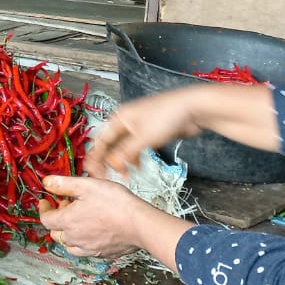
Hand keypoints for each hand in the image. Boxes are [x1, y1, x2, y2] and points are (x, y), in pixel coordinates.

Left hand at [37, 175, 158, 258]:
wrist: (140, 224)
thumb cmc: (115, 204)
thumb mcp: (87, 185)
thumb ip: (64, 185)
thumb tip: (47, 183)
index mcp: (68, 222)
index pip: (46, 219)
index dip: (43, 209)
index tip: (46, 202)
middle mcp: (75, 239)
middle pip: (55, 233)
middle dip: (56, 219)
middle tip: (66, 206)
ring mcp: (88, 248)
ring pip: (69, 244)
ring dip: (68, 233)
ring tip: (78, 219)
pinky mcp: (101, 253)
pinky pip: (84, 250)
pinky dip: (82, 242)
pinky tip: (91, 231)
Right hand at [84, 88, 203, 178]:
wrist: (190, 108)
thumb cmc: (166, 116)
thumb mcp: (143, 138)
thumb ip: (126, 153)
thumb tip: (113, 165)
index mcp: (119, 118)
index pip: (101, 141)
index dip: (96, 158)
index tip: (94, 173)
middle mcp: (126, 121)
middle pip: (111, 144)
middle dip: (109, 161)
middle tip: (107, 177)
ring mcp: (138, 126)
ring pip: (123, 147)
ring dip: (123, 161)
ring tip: (126, 175)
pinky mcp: (150, 132)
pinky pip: (136, 147)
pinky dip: (134, 158)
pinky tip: (138, 167)